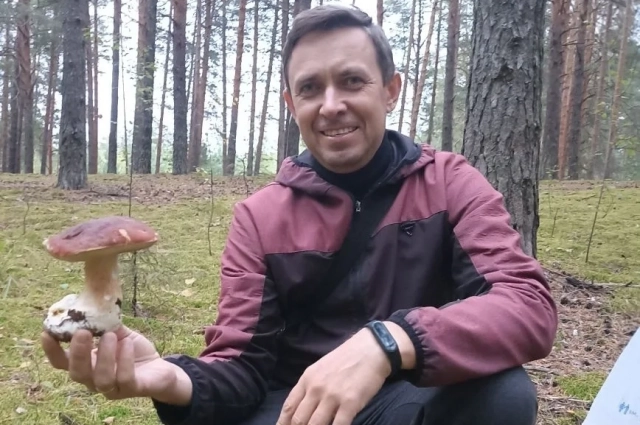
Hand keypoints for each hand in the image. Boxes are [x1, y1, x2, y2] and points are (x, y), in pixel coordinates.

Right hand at [41, 325, 191, 404]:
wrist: (159, 369)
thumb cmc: (131, 351)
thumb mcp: (117, 334)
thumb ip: (104, 324)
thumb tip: (93, 302)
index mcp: (86, 365)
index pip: (62, 363)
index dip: (51, 351)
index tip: (47, 332)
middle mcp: (94, 379)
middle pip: (77, 373)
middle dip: (78, 352)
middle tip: (83, 332)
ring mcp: (111, 388)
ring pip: (100, 379)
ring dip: (104, 356)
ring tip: (110, 335)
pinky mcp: (131, 389)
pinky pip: (124, 378)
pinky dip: (125, 360)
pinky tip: (127, 344)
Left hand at [276, 322, 412, 424]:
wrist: (371, 348)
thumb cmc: (346, 358)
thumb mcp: (320, 368)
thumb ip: (309, 387)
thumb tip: (300, 408)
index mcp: (307, 379)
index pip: (288, 407)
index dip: (283, 423)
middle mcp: (316, 388)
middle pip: (298, 420)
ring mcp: (332, 396)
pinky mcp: (350, 403)